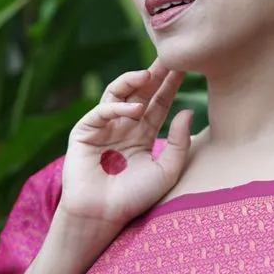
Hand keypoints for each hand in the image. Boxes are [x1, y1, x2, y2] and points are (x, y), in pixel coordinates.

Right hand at [58, 61, 192, 235]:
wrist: (102, 215)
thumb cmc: (134, 198)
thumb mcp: (165, 171)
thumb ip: (178, 143)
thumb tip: (189, 112)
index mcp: (142, 135)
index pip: (160, 103)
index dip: (171, 86)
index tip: (187, 68)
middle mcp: (123, 126)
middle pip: (141, 93)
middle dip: (154, 75)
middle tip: (170, 57)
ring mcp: (103, 127)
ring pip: (118, 94)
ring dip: (133, 81)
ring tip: (150, 73)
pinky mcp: (84, 131)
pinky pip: (101, 112)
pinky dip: (118, 108)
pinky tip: (134, 110)